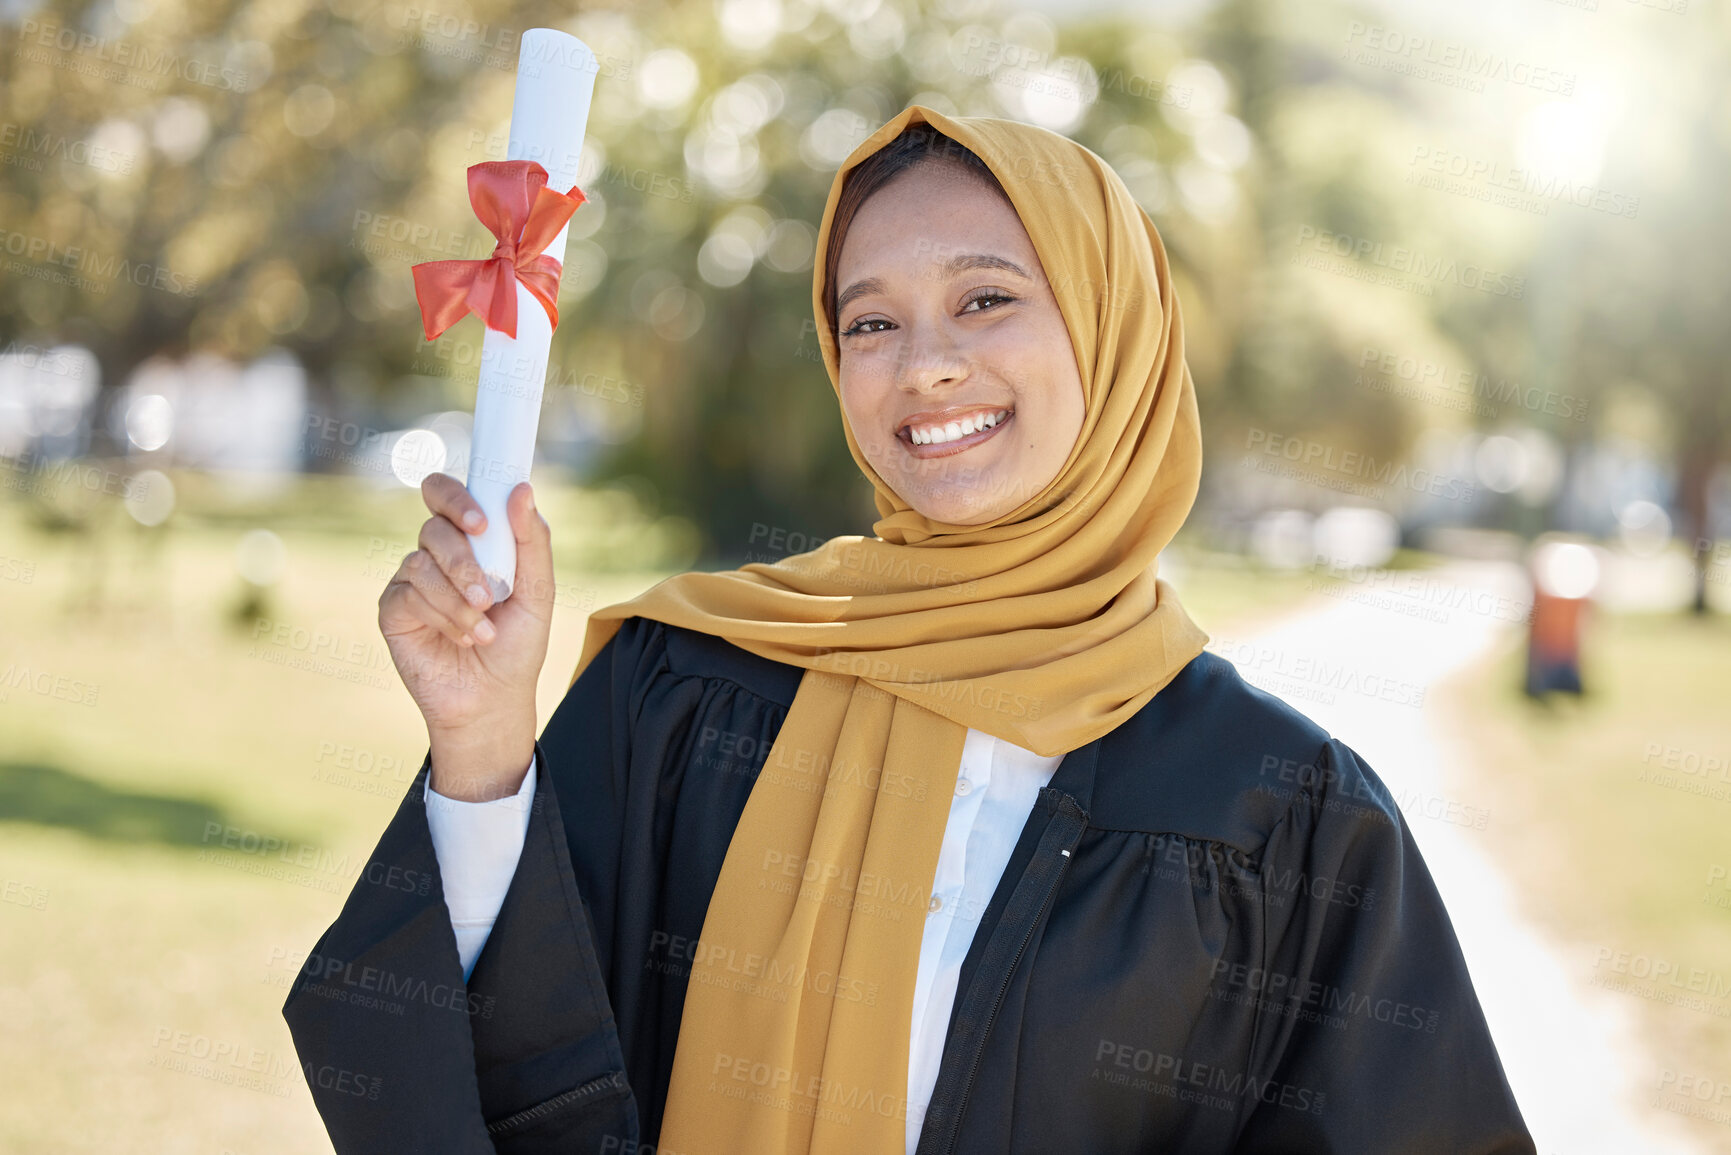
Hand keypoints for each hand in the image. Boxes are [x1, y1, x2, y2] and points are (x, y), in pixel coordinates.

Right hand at [377, 475, 554, 799]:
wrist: (494, 699)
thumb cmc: (518, 645)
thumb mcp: (539, 592)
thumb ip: (533, 541)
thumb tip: (521, 490)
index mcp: (470, 540)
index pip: (447, 494)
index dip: (457, 498)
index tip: (482, 523)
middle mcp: (436, 554)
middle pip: (434, 529)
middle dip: (464, 562)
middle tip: (489, 594)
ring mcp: (411, 580)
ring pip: (421, 564)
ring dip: (459, 601)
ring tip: (484, 632)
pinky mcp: (393, 610)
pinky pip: (408, 595)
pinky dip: (443, 618)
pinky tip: (462, 639)